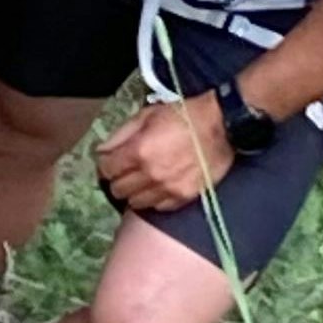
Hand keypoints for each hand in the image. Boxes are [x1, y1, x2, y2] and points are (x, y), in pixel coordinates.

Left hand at [95, 94, 234, 213]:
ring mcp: (168, 189)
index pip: (107, 170)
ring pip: (136, 203)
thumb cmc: (183, 116)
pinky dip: (154, 199)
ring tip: (141, 180)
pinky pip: (158, 207)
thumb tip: (101, 151)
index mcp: (138, 151)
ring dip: (134, 192)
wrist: (221, 126)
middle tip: (125, 171)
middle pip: (118, 190)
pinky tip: (157, 186)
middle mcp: (151, 174)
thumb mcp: (147, 115)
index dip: (105, 165)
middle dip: (117, 179)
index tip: (110, 161)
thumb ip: (120, 135)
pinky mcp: (184, 197)